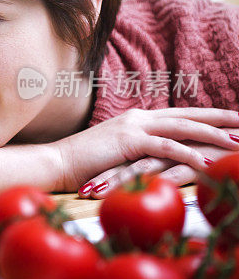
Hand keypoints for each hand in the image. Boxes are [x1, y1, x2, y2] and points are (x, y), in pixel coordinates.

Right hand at [52, 107, 238, 193]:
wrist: (57, 162)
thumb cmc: (85, 164)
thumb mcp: (118, 153)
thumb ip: (139, 150)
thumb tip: (158, 159)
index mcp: (139, 119)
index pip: (182, 115)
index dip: (210, 117)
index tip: (235, 122)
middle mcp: (140, 118)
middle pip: (189, 115)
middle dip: (221, 119)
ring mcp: (134, 127)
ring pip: (182, 128)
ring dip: (213, 135)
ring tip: (238, 143)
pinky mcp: (128, 142)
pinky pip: (164, 147)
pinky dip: (188, 153)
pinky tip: (207, 162)